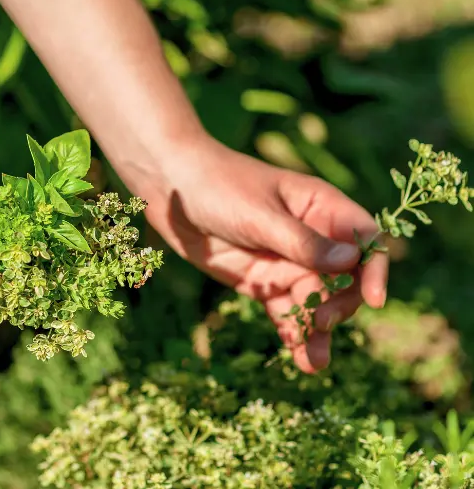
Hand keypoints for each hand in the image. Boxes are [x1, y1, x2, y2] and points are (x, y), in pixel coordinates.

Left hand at [132, 136, 388, 373]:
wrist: (172, 188)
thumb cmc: (220, 186)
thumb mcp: (260, 214)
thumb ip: (303, 242)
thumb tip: (352, 263)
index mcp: (320, 207)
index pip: (364, 238)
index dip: (375, 268)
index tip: (374, 299)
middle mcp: (310, 237)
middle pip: (344, 278)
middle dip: (339, 303)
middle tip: (320, 322)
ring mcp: (286, 262)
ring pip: (315, 301)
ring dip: (318, 330)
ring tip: (315, 362)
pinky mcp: (262, 282)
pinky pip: (285, 311)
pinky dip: (293, 333)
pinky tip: (298, 357)